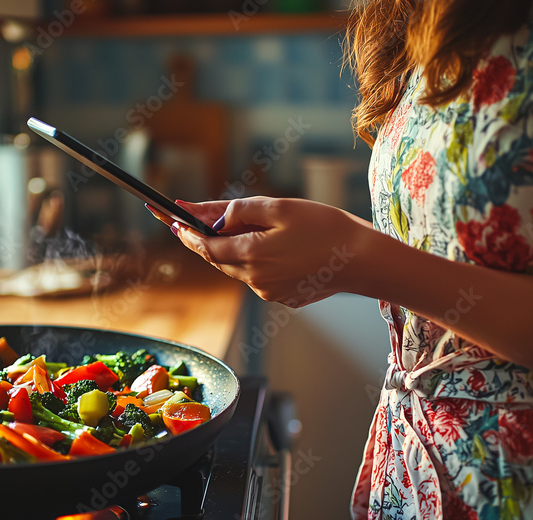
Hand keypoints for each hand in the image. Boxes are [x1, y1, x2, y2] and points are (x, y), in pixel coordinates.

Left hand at [150, 197, 373, 306]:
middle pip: (218, 259)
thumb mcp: (282, 208)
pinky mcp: (282, 298)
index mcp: (253, 256)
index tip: (171, 221)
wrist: (362, 260)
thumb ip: (243, 211)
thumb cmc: (325, 228)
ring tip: (232, 228)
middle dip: (202, 240)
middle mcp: (255, 280)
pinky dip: (254, 261)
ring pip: (238, 268)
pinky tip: (270, 246)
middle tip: (184, 222)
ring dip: (230, 250)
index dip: (186, 233)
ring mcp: (269, 292)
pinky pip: (258, 277)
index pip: (207, 246)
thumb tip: (215, 218)